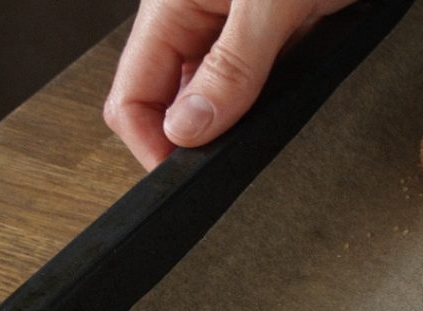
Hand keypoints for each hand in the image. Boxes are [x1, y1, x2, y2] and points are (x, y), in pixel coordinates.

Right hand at [104, 0, 355, 169]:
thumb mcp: (269, 6)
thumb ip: (231, 67)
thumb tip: (188, 128)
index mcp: (171, 8)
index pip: (131, 96)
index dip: (152, 145)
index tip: (188, 181)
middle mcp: (195, 22)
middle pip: (169, 104)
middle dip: (194, 142)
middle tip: (231, 173)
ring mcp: (234, 33)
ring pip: (214, 101)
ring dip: (234, 129)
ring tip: (263, 147)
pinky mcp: (274, 39)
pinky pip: (254, 88)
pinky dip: (267, 110)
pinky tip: (291, 117)